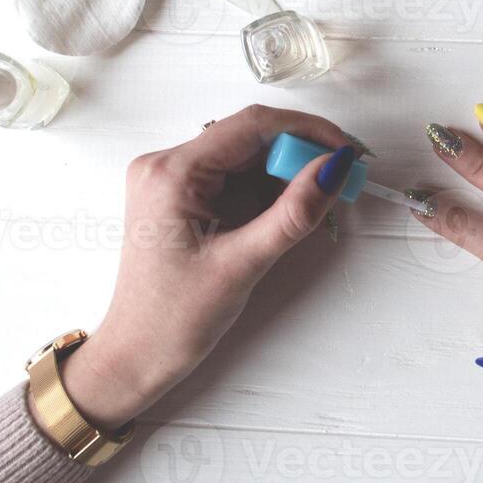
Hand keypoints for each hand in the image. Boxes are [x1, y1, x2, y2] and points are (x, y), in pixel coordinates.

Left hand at [48, 105, 355, 430]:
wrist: (135, 356)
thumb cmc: (175, 319)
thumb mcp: (243, 264)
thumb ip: (294, 213)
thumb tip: (336, 167)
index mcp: (172, 173)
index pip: (252, 125)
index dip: (307, 131)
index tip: (347, 152)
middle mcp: (165, 164)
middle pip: (249, 136)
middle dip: (300, 153)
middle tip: (342, 179)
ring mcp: (170, 178)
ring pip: (245, 154)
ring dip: (286, 171)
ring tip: (321, 198)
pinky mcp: (180, 195)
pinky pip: (233, 174)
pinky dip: (267, 187)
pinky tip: (289, 208)